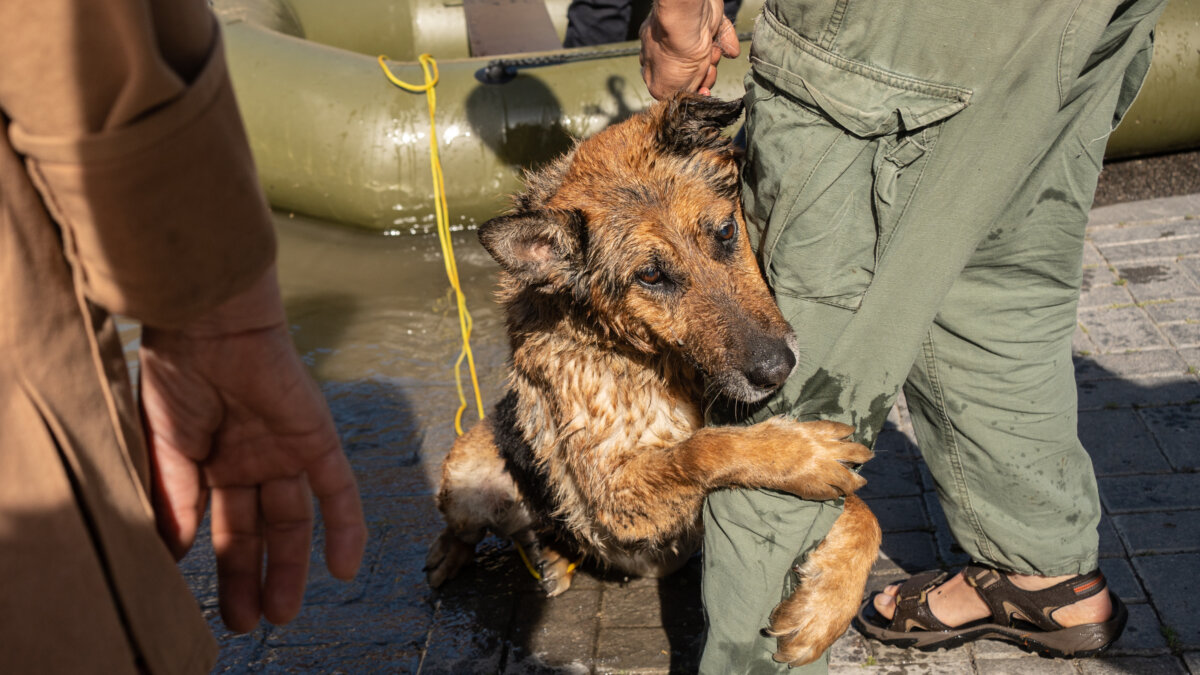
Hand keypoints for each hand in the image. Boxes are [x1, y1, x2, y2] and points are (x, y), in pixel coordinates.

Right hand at [140, 266, 366, 631]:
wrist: (210, 324)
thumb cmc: (178, 375)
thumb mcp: (166, 448)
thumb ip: (174, 499)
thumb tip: (172, 555)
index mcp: (214, 462)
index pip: (222, 526)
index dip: (220, 567)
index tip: (210, 607)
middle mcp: (254, 460)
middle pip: (260, 530)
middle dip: (253, 576)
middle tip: (246, 623)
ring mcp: (287, 451)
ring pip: (295, 520)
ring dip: (294, 565)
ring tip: (281, 613)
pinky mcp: (317, 438)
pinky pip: (339, 489)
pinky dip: (346, 527)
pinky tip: (345, 570)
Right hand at [639, 0, 739, 98]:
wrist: (688, 18)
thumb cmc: (672, 52)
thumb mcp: (665, 88)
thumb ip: (672, 97)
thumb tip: (682, 102)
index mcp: (654, 63)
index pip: (675, 83)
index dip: (690, 90)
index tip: (700, 92)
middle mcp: (669, 47)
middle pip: (694, 71)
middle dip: (704, 74)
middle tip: (706, 71)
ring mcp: (689, 34)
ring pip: (709, 56)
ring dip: (714, 59)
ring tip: (711, 53)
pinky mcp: (708, 22)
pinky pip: (722, 38)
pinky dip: (727, 44)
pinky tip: (728, 50)